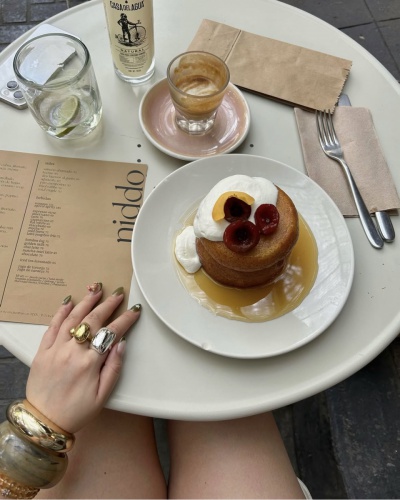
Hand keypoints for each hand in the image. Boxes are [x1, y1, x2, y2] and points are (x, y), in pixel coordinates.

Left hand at [26, 284, 140, 433]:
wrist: (44, 421)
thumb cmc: (76, 411)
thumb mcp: (103, 395)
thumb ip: (114, 368)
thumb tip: (122, 344)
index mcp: (89, 363)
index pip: (112, 333)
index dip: (126, 320)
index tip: (135, 311)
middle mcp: (72, 352)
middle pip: (93, 320)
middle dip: (108, 304)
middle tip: (118, 294)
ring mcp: (55, 350)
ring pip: (73, 318)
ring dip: (86, 302)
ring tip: (96, 289)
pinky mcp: (42, 351)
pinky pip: (51, 327)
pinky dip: (60, 312)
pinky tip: (68, 302)